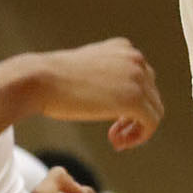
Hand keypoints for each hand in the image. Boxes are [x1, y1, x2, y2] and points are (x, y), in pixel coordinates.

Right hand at [27, 40, 162, 150]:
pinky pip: (151, 123)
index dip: (131, 104)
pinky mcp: (134, 99)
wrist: (38, 80)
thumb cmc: (52, 80)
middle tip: (113, 135)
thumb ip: (106, 77)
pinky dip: (139, 137)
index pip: (143, 80)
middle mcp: (135, 58)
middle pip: (151, 95)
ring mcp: (137, 77)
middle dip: (134, 118)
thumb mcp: (86, 70)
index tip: (113, 120)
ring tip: (115, 141)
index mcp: (124, 48)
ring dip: (136, 130)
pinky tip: (118, 144)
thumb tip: (118, 97)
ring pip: (154, 111)